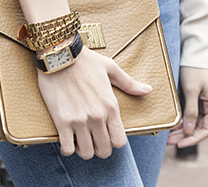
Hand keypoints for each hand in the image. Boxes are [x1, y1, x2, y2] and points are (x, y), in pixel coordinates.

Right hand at [36, 47, 151, 159]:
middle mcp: (98, 116)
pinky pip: (67, 148)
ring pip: (86, 153)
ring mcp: (80, 120)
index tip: (107, 136)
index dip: (114, 142)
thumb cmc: (86, 61)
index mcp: (111, 106)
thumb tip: (147, 90)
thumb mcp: (111, 68)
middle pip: (104, 150)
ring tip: (79, 140)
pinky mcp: (62, 121)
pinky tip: (67, 139)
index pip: (120, 141)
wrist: (60, 55)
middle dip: (100, 149)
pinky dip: (67, 148)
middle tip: (93, 141)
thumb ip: (129, 83)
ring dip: (83, 150)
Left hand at [167, 67, 207, 147]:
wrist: (194, 54)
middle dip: (186, 136)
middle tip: (169, 142)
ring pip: (196, 123)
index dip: (194, 139)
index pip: (207, 129)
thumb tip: (189, 131)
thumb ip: (191, 111)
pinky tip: (174, 128)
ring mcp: (207, 103)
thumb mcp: (191, 90)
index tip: (180, 144)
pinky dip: (184, 122)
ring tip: (169, 138)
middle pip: (201, 128)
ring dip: (183, 131)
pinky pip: (193, 116)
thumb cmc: (194, 69)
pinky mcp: (201, 100)